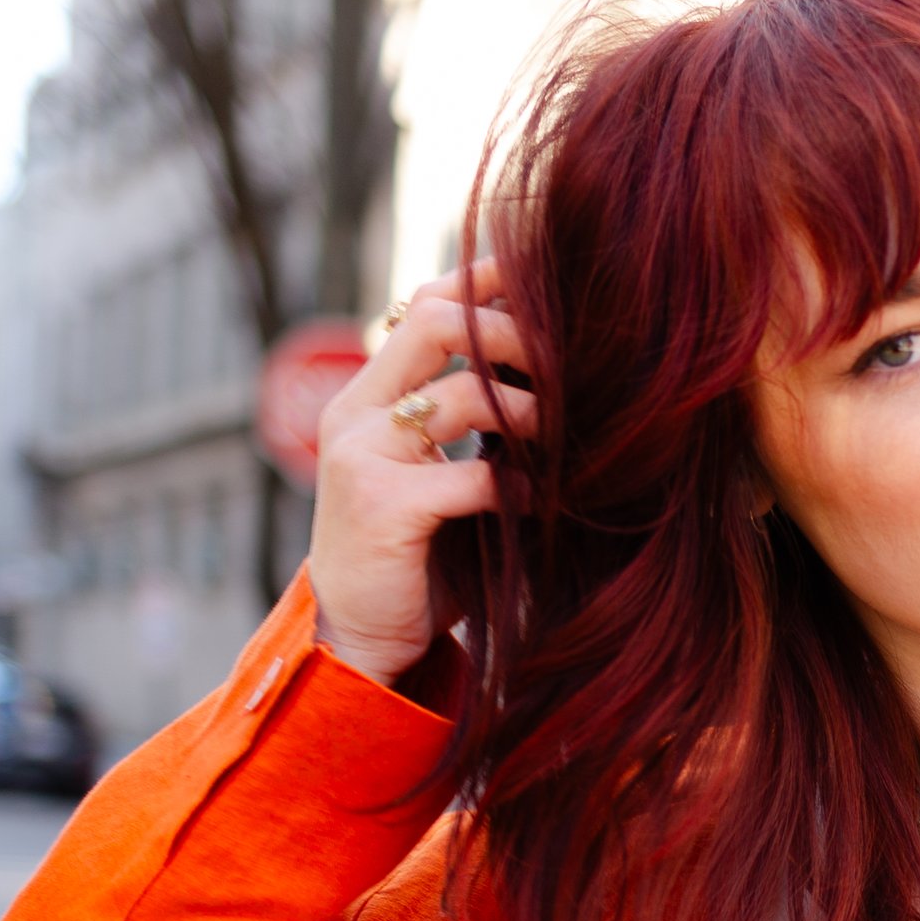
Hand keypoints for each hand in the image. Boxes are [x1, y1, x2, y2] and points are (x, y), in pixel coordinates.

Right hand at [307, 260, 531, 686]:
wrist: (359, 638)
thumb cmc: (413, 553)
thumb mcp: (428, 468)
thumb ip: (458, 415)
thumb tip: (547, 360)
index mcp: (365, 396)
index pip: (422, 305)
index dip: (485, 284)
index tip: (548, 282)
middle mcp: (353, 414)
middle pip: (435, 322)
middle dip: (512, 333)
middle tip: (566, 365)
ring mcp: (360, 457)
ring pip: (462, 394)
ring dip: (530, 411)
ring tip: (562, 435)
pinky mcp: (382, 508)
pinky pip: (474, 475)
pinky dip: (522, 487)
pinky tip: (543, 502)